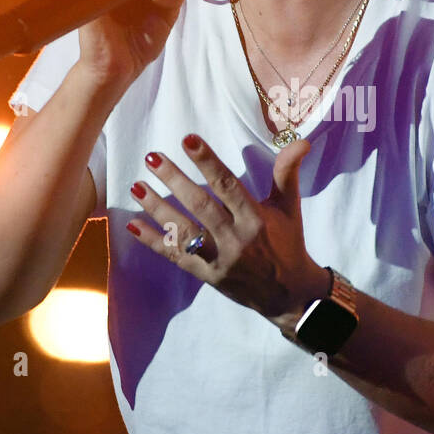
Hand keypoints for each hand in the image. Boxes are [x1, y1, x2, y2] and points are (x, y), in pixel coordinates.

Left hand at [126, 134, 329, 327]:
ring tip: (136, 186)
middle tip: (152, 157)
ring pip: (184, 231)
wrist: (289, 294)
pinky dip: (154, 242)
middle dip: (175, 180)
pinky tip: (133, 225)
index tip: (188, 139)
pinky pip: (177, 257)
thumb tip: (300, 141)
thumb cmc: (288, 242)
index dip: (208, 162)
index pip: (228, 186)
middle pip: (200, 206)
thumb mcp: (290, 208)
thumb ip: (287, 174)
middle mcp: (236, 239)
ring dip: (158, 208)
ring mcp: (220, 260)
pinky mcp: (208, 276)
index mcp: (256, 219)